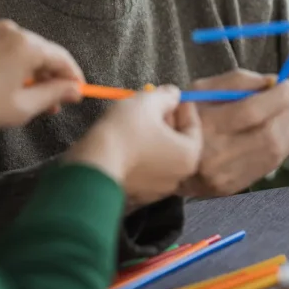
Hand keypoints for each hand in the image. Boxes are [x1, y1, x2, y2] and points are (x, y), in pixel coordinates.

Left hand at [0, 19, 83, 130]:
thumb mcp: (22, 107)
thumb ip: (54, 95)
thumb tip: (74, 90)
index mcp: (27, 46)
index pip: (62, 59)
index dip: (73, 78)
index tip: (77, 93)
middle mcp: (13, 29)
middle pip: (43, 51)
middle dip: (50, 76)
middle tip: (53, 103)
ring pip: (23, 48)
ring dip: (30, 68)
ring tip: (27, 94)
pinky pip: (3, 44)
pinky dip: (10, 60)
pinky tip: (5, 81)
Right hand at [66, 86, 201, 202]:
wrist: (94, 165)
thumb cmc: (126, 130)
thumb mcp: (148, 102)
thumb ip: (166, 96)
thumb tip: (174, 95)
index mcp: (189, 155)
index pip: (194, 126)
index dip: (183, 106)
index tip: (174, 94)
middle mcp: (178, 176)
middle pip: (177, 141)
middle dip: (167, 120)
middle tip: (154, 103)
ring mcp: (157, 188)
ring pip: (160, 154)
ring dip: (153, 136)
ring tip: (138, 118)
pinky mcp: (138, 193)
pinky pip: (145, 167)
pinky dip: (141, 153)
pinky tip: (128, 139)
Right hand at [180, 70, 288, 197]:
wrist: (162, 157)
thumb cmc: (184, 115)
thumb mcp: (201, 88)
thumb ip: (238, 81)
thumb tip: (274, 82)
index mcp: (205, 125)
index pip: (252, 111)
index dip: (279, 97)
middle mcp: (216, 155)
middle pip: (268, 134)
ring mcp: (225, 176)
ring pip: (273, 152)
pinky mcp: (231, 188)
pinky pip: (268, 166)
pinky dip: (287, 147)